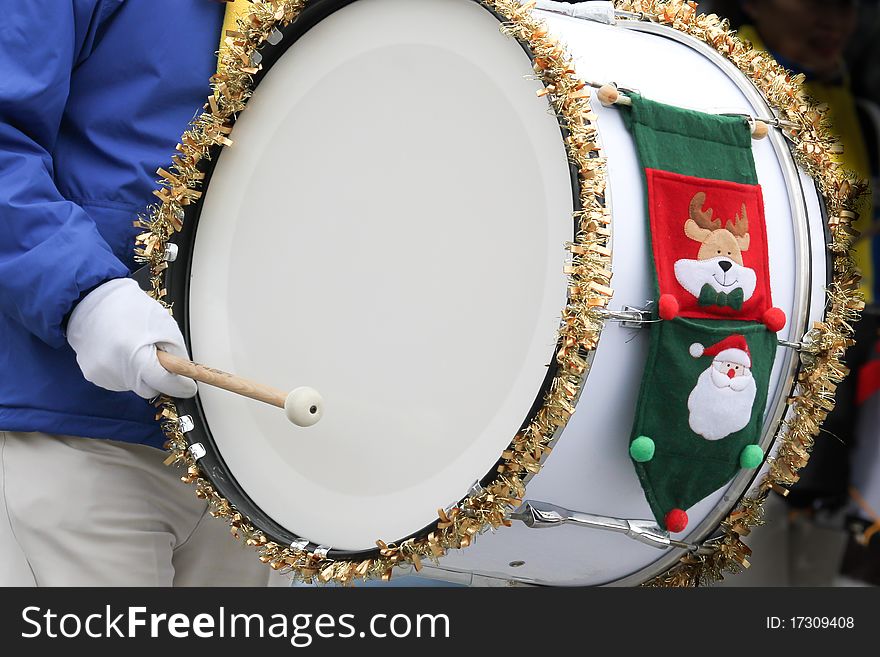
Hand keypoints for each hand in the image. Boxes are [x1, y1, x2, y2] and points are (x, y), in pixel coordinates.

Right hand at [66, 278, 197, 398]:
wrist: (90, 299)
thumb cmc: (129, 308)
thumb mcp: (165, 327)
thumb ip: (177, 356)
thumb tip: (184, 376)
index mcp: (135, 356)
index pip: (165, 384)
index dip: (181, 386)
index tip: (189, 387)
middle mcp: (115, 369)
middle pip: (149, 389)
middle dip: (159, 378)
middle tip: (159, 356)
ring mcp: (101, 374)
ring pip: (134, 386)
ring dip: (141, 374)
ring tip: (135, 346)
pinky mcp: (92, 375)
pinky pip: (119, 380)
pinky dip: (126, 371)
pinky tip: (122, 351)